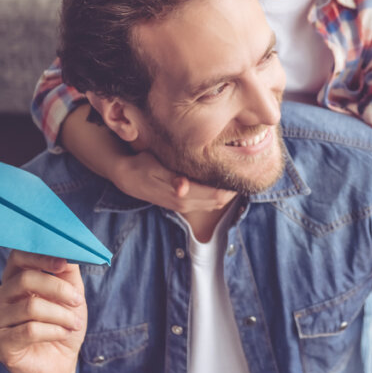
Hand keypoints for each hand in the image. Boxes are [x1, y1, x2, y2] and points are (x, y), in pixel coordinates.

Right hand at [0, 252, 85, 372]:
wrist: (61, 363)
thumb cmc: (64, 324)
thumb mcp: (73, 294)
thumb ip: (68, 271)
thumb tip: (68, 250)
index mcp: (16, 279)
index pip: (18, 256)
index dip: (40, 256)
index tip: (64, 262)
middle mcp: (1, 297)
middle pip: (24, 279)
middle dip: (58, 289)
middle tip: (78, 301)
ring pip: (30, 306)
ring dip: (61, 315)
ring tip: (74, 324)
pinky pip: (29, 330)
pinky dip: (54, 331)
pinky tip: (64, 334)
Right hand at [112, 150, 234, 212]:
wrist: (128, 178)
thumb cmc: (143, 166)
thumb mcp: (155, 167)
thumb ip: (171, 177)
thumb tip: (182, 187)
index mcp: (182, 196)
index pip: (216, 195)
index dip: (231, 185)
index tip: (241, 168)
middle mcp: (186, 204)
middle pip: (220, 201)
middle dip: (232, 188)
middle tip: (243, 169)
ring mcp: (185, 206)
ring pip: (216, 203)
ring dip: (226, 192)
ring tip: (234, 173)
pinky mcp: (183, 204)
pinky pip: (208, 203)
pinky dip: (217, 193)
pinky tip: (221, 180)